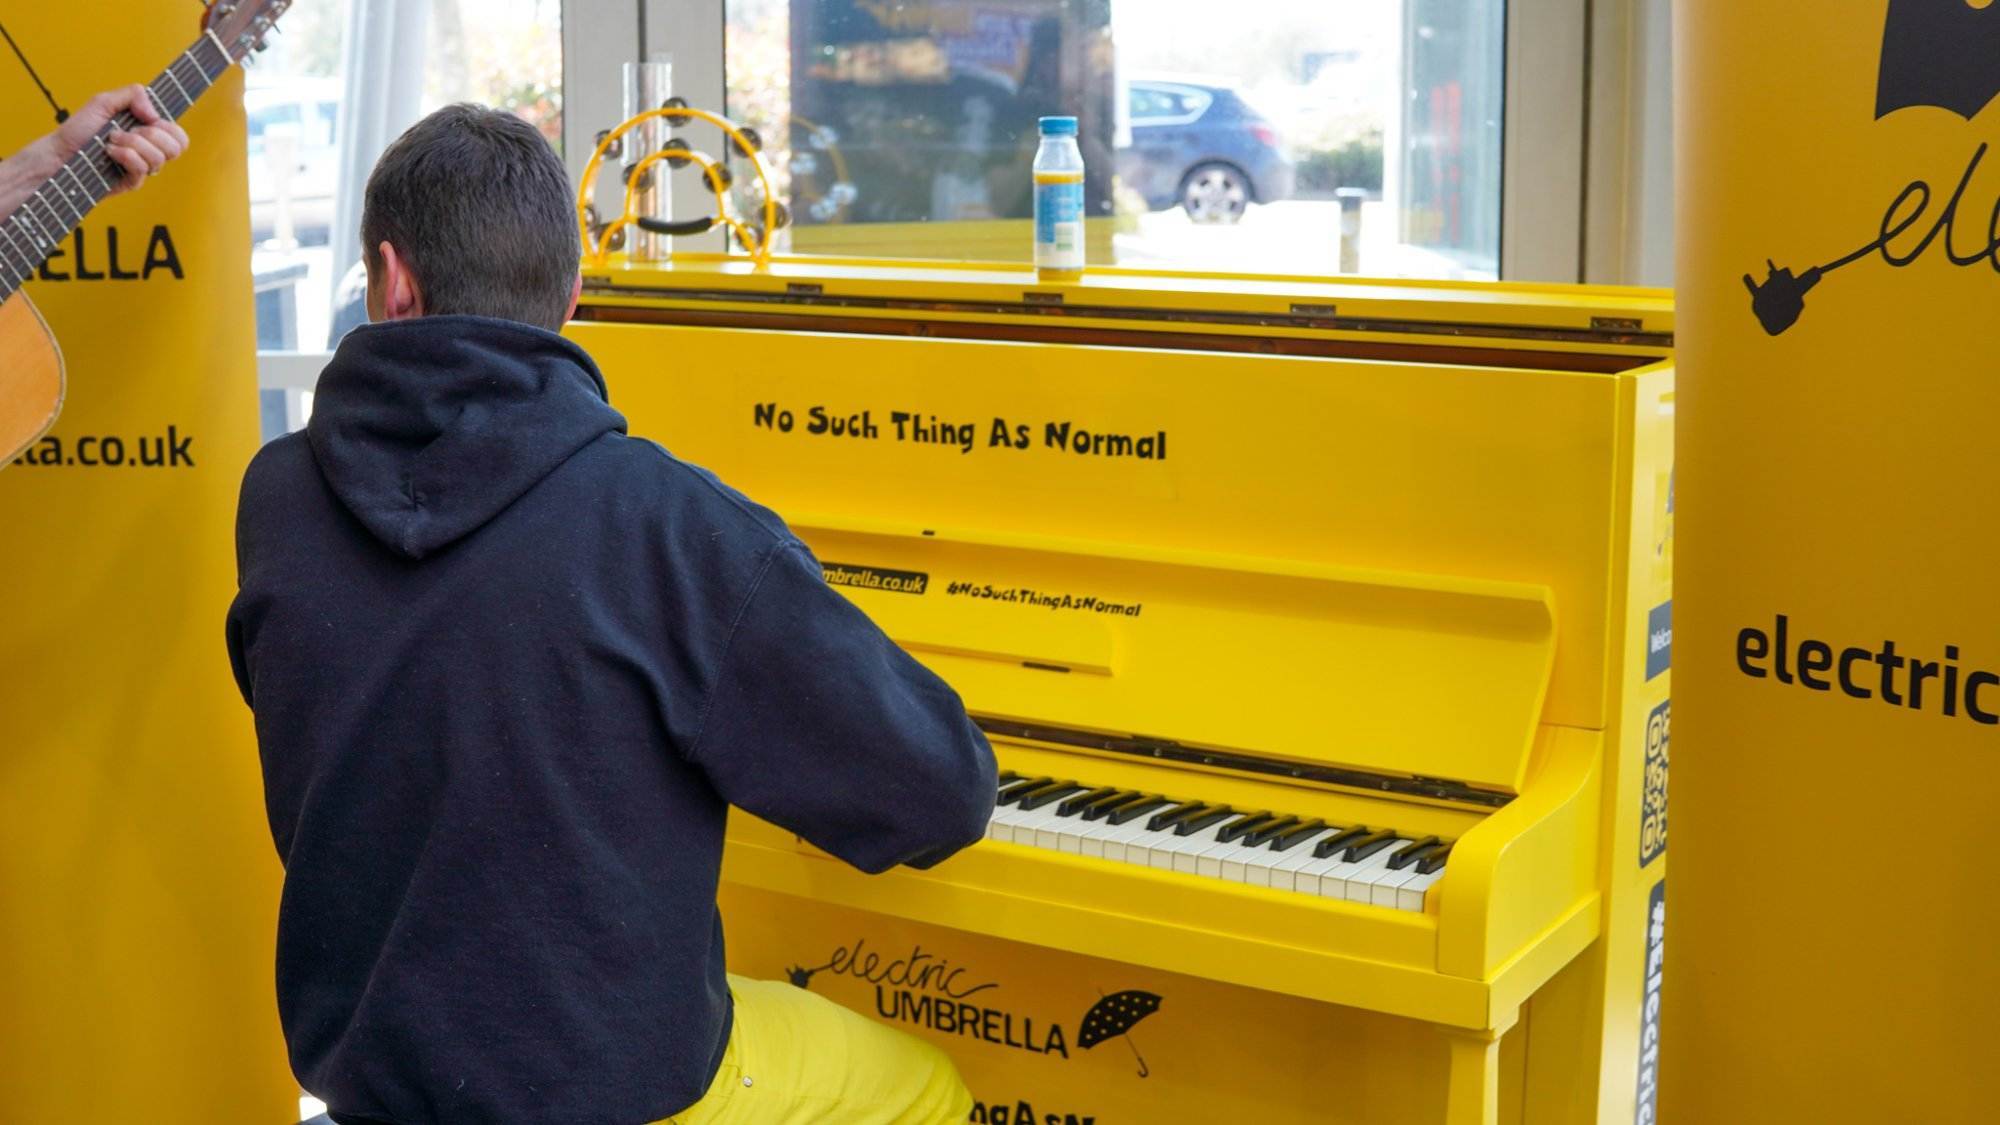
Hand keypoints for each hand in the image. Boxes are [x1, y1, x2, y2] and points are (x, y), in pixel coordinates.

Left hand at [52, 86, 190, 194]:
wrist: (59, 153)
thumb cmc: (78, 130)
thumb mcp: (104, 102)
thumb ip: (133, 95)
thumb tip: (155, 115)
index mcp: (147, 133)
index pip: (179, 135)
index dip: (168, 128)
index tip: (147, 121)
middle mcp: (148, 151)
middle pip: (177, 148)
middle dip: (152, 135)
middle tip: (127, 130)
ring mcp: (141, 168)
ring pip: (159, 158)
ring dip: (133, 144)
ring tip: (111, 141)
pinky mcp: (132, 182)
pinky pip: (142, 168)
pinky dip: (125, 156)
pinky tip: (110, 152)